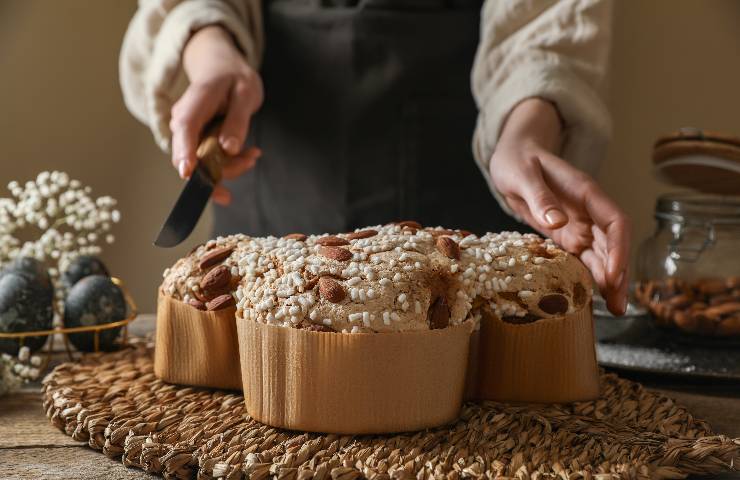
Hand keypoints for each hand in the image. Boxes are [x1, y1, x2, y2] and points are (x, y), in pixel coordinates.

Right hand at [170, 25, 263, 204]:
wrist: (222, 71)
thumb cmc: (233, 79)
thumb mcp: (245, 94)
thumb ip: (237, 121)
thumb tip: (229, 148)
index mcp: (195, 103)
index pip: (185, 128)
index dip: (185, 152)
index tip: (188, 173)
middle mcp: (184, 122)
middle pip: (193, 156)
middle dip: (222, 168)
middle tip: (250, 160)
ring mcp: (189, 135)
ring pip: (203, 164)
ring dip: (231, 166)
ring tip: (253, 154)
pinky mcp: (196, 143)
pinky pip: (211, 162)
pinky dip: (230, 163)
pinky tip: (249, 154)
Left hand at [491, 98, 630, 314]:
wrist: (512, 157)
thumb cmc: (518, 160)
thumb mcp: (523, 175)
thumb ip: (540, 197)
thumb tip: (557, 222)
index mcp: (585, 192)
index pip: (614, 222)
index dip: (619, 248)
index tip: (613, 274)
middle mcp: (588, 210)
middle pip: (613, 244)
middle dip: (619, 274)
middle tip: (619, 306)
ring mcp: (579, 224)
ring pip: (602, 255)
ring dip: (610, 281)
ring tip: (615, 309)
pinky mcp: (567, 235)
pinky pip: (583, 258)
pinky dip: (590, 276)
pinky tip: (593, 297)